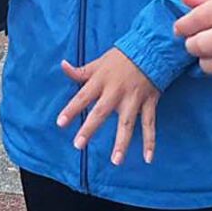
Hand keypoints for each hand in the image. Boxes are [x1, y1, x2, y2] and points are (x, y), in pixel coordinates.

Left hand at [57, 48, 159, 163]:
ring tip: (116, 161)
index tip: (60, 123)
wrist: (151, 49)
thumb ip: (81, 71)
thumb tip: (62, 66)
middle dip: (90, 128)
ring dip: (122, 142)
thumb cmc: (121, 57)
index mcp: (101, 81)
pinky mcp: (149, 102)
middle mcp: (116, 91)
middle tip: (79, 144)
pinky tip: (148, 158)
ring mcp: (133, 99)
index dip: (71, 110)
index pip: (82, 97)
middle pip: (101, 112)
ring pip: (127, 123)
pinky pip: (149, 124)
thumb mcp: (99, 62)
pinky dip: (150, 141)